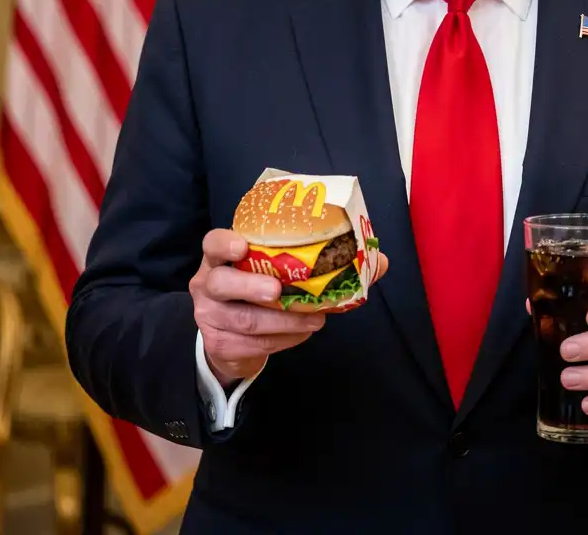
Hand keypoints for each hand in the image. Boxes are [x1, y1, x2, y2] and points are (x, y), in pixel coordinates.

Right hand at [190, 229, 388, 386]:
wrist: (235, 339)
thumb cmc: (263, 292)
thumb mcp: (283, 272)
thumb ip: (324, 262)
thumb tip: (380, 262)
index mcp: (222, 257)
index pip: (213, 243)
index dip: (225, 243)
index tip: (242, 246)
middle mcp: (208, 283)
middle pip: (221, 283)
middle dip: (251, 286)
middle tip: (277, 290)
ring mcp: (210, 316)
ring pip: (243, 319)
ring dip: (282, 321)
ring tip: (313, 321)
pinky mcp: (219, 344)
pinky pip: (251, 344)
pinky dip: (281, 340)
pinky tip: (300, 334)